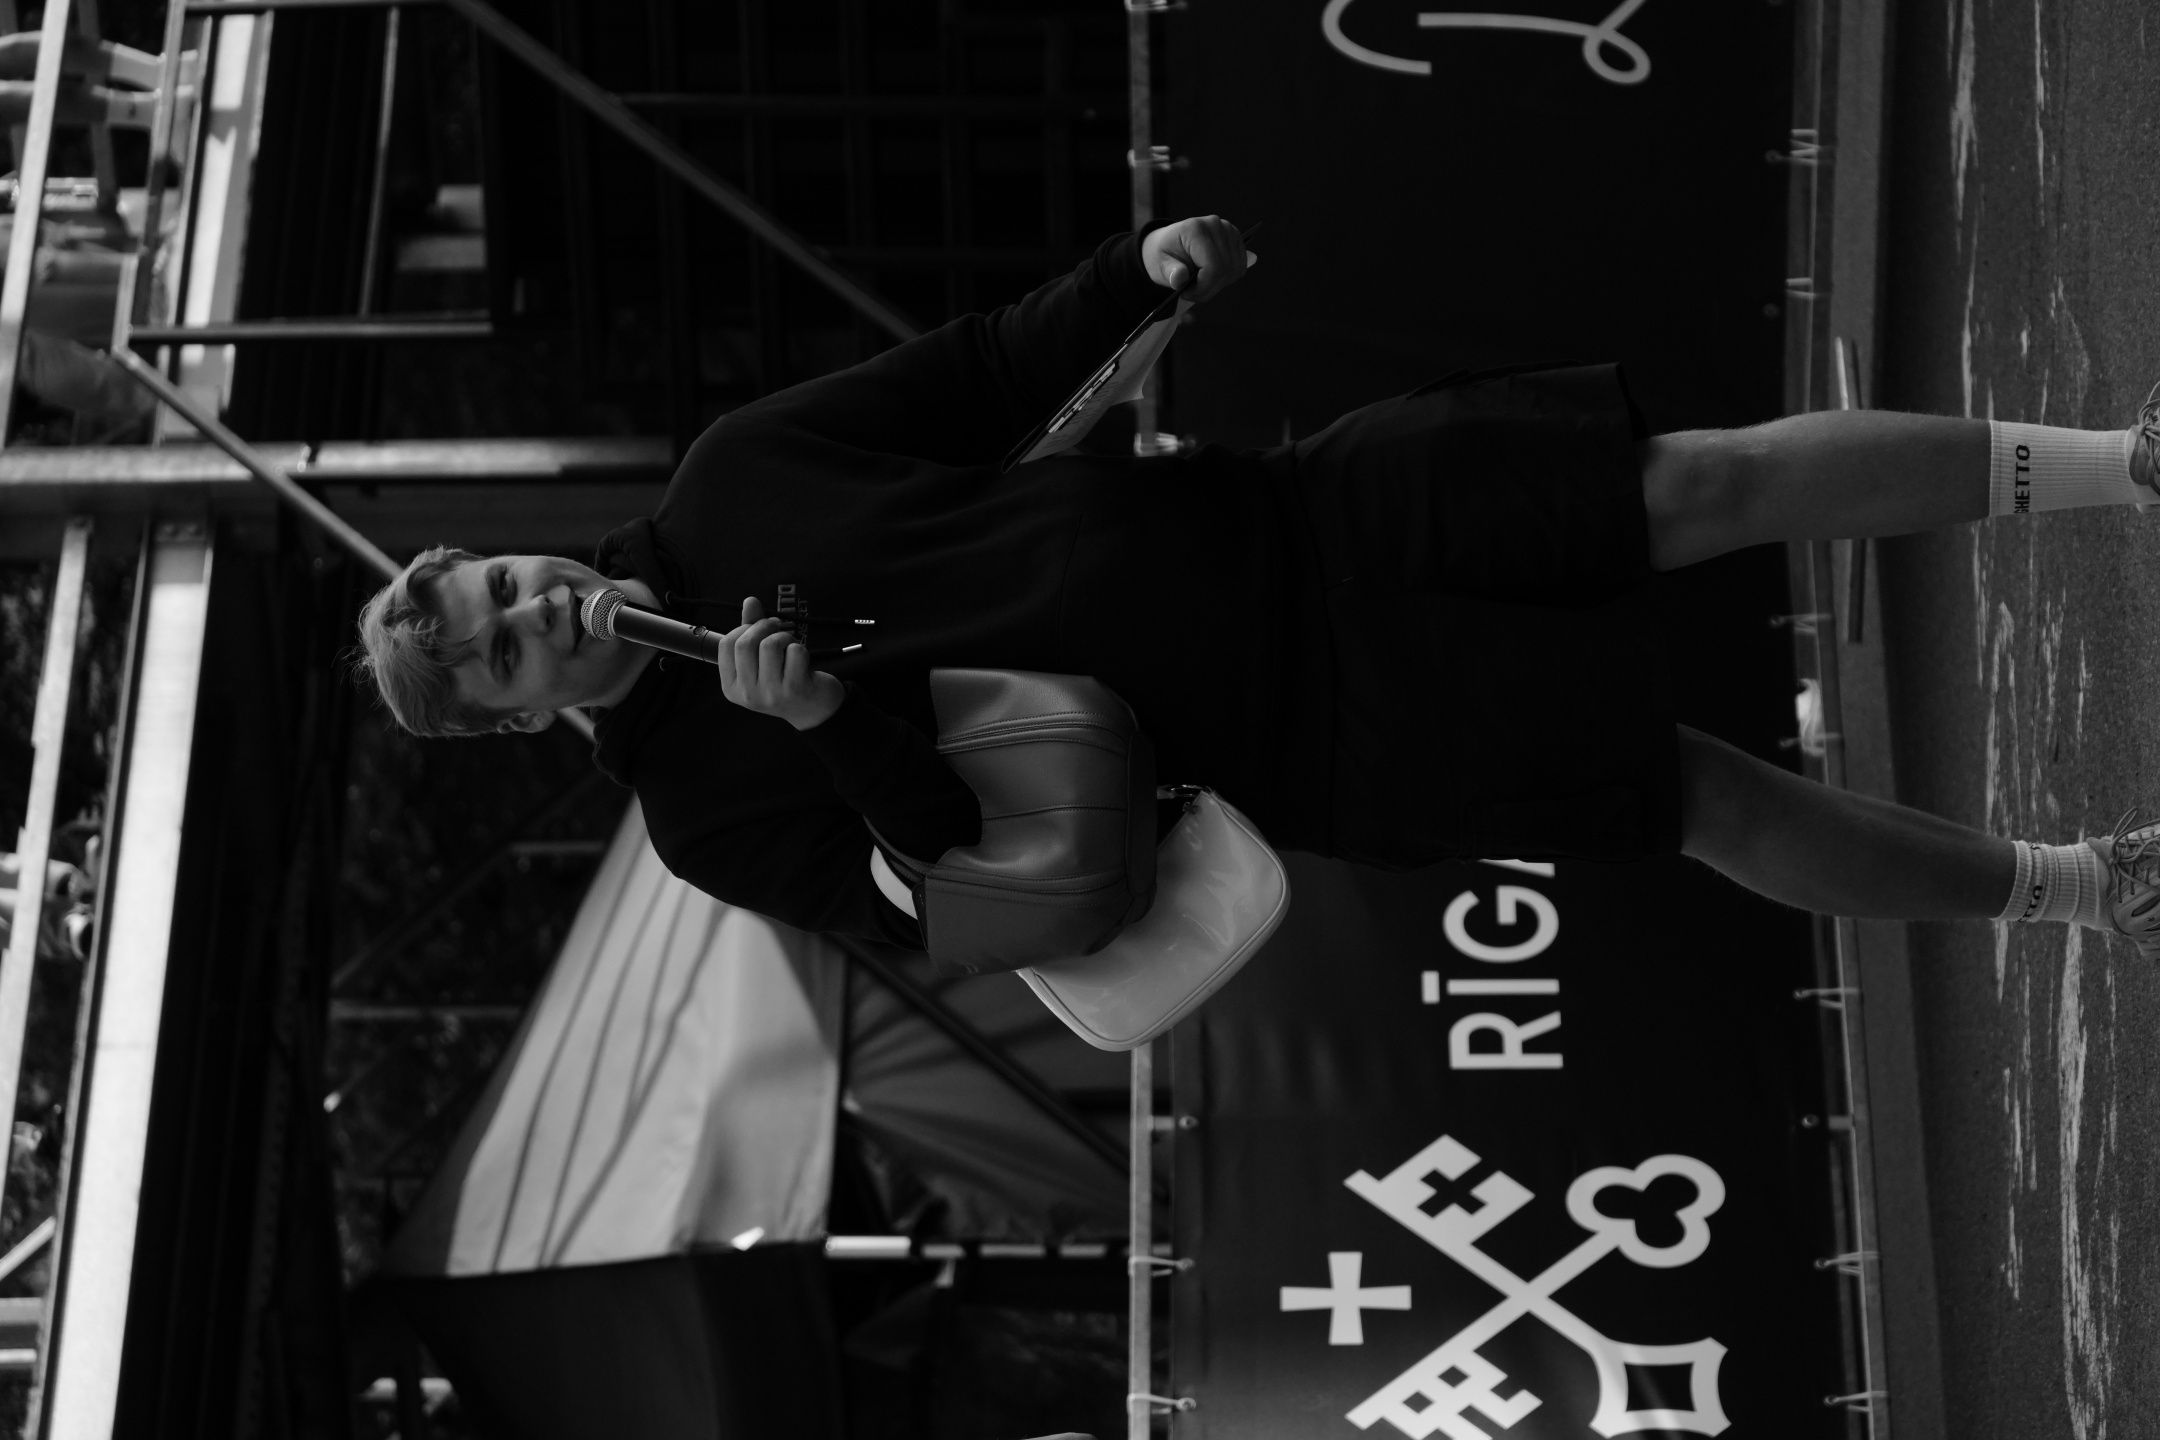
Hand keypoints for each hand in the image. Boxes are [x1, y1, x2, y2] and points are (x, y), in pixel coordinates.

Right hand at [716, 596, 845, 729]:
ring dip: (785, 637)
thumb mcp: (760, 660)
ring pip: (770, 645)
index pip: (726, 644)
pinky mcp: (795, 688)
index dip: (744, 627)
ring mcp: (771, 693)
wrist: (813, 710)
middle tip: (778, 629)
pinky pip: (795, 651)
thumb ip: (751, 630)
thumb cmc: (783, 680)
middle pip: (745, 643)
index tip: (759, 627)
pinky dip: (801, 648)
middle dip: (764, 627)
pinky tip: (802, 660)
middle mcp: (748, 694)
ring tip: (791, 646)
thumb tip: (750, 601)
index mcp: (731, 687)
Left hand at [1141, 215, 1256, 302]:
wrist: (1168, 242)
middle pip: (1226, 271)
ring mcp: (1229, 230)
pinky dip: (1226, 278)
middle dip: (1209, 289)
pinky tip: (1210, 275)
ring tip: (1199, 283)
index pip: (1214, 267)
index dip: (1203, 288)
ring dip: (1218, 285)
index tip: (1187, 294)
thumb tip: (1179, 278)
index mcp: (1196, 229)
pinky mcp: (1236, 238)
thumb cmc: (1164, 254)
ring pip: (1234, 271)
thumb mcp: (1159, 265)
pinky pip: (1239, 268)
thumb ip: (1170, 273)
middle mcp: (1216, 225)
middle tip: (1192, 292)